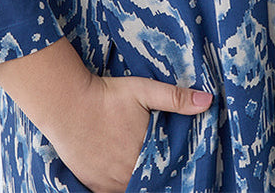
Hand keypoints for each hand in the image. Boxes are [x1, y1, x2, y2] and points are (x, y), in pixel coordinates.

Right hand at [47, 72, 212, 192]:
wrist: (66, 103)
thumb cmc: (107, 95)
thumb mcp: (144, 90)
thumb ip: (175, 98)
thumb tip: (208, 101)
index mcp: (145, 153)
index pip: (168, 170)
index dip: (174, 167)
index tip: (179, 164)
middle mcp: (128, 174)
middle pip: (151, 181)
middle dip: (157, 174)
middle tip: (159, 162)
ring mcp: (109, 183)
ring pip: (133, 188)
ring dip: (141, 180)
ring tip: (144, 167)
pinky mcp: (94, 186)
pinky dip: (123, 186)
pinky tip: (126, 174)